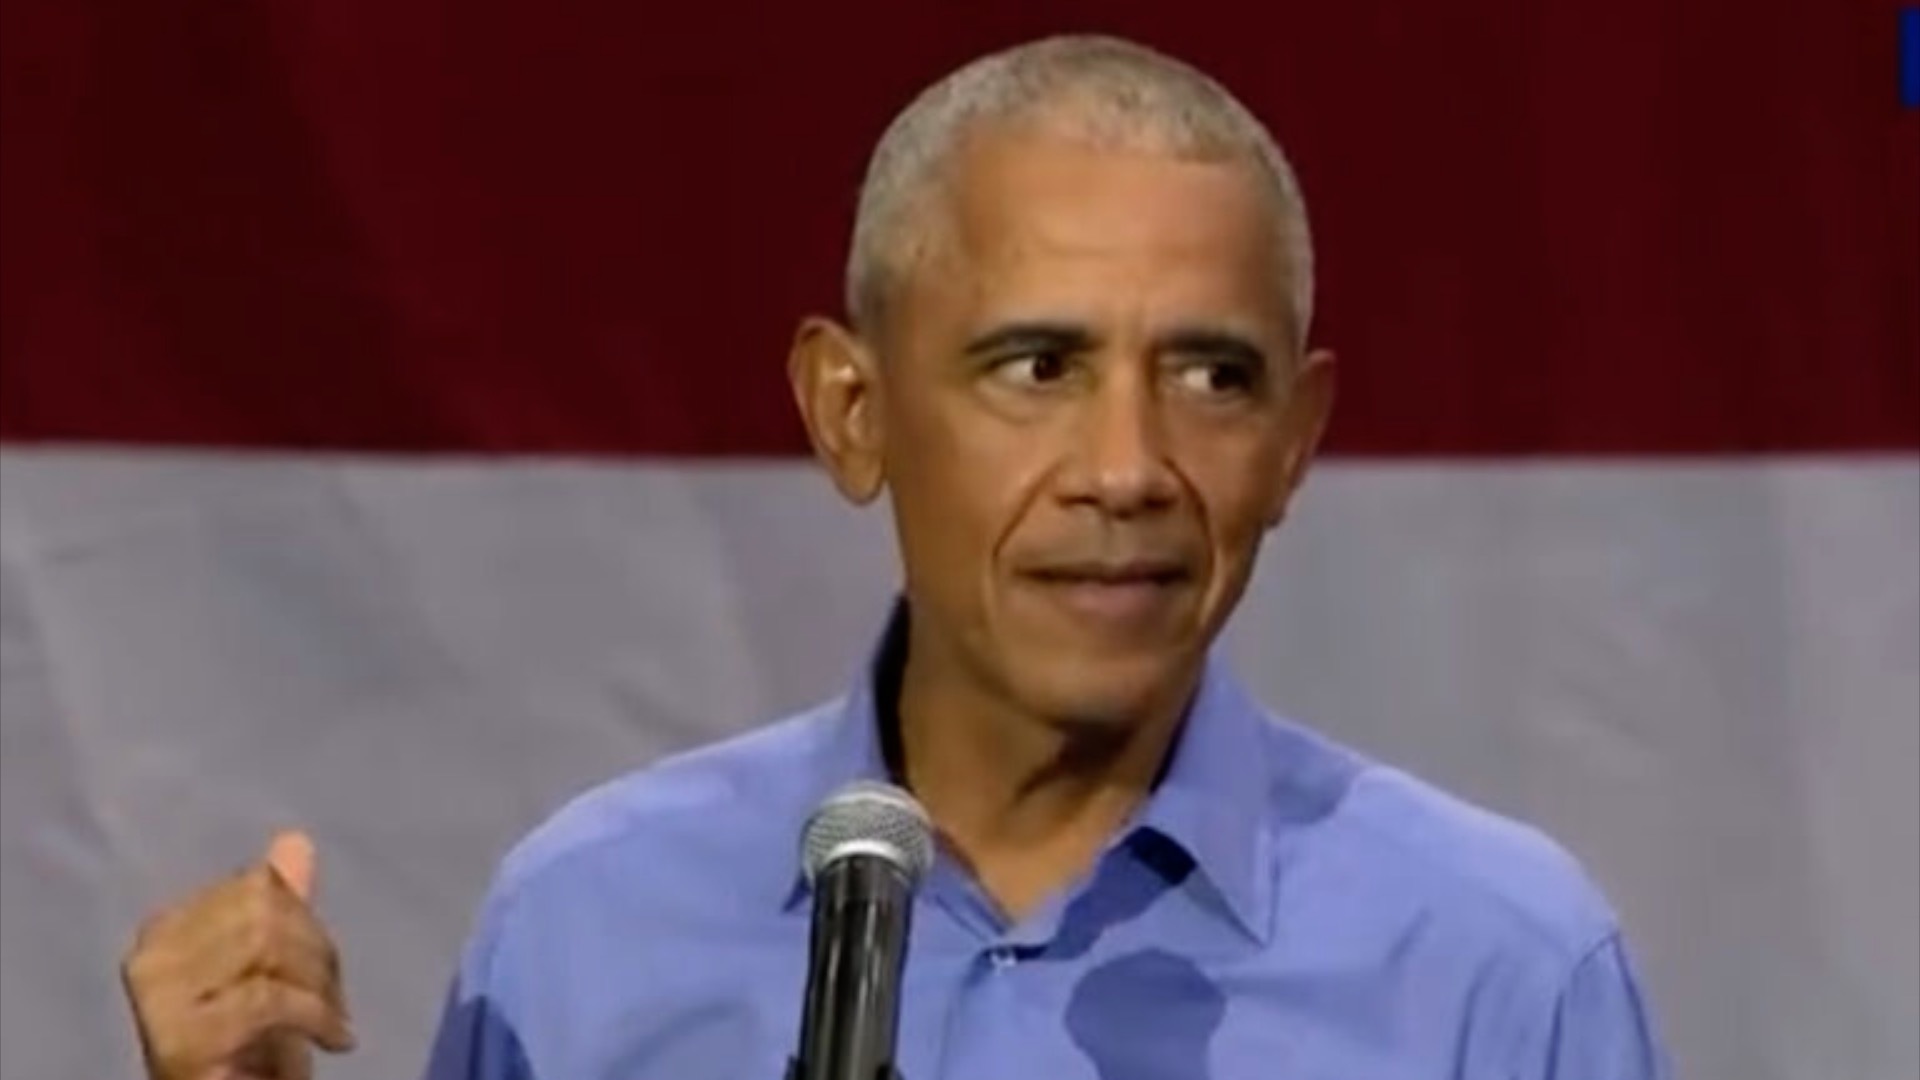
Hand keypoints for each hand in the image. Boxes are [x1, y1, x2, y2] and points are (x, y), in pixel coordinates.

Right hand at [121, 830, 355, 1078]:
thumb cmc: (245, 1046)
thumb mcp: (270, 971)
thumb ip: (279, 909)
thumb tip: (295, 840)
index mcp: (164, 929)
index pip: (256, 884)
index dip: (307, 920)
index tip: (326, 969)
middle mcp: (149, 956)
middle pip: (263, 908)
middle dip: (318, 952)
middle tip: (336, 999)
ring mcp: (157, 999)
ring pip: (266, 944)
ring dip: (318, 988)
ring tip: (331, 1023)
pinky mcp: (180, 1041)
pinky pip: (267, 999)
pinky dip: (316, 1017)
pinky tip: (335, 1040)